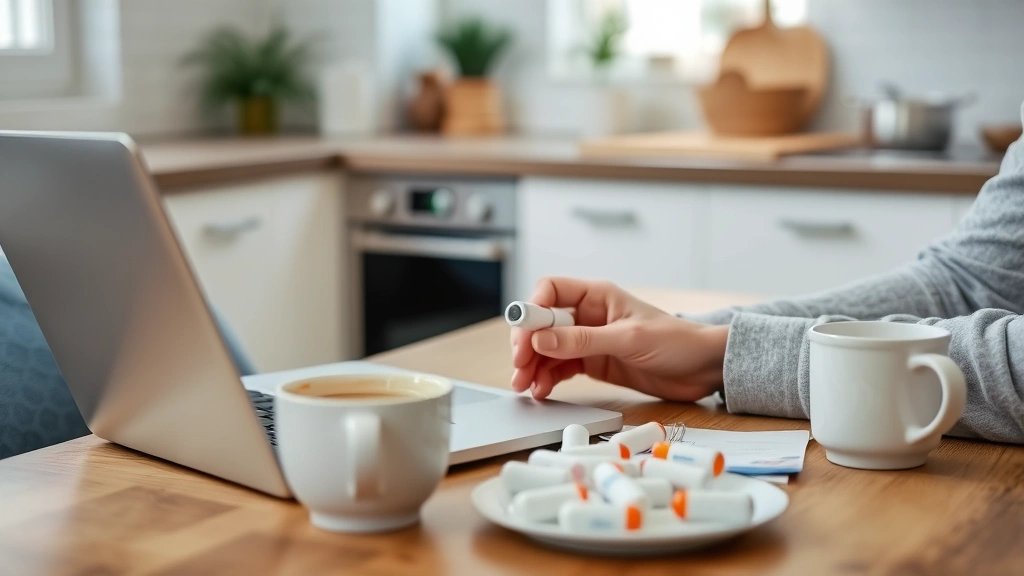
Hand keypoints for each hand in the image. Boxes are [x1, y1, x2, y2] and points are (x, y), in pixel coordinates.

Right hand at [510, 277, 728, 400]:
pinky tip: (541, 391)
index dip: (531, 311)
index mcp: (597, 296)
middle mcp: (588, 315)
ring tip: (524, 387)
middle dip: (526, 345)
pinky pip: (561, 368)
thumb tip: (541, 341)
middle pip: (542, 324)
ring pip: (548, 349)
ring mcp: (589, 340)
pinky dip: (547, 378)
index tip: (524, 337)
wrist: (704, 367)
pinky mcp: (594, 363)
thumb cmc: (675, 341)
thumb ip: (583, 340)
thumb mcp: (628, 339)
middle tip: (518, 368)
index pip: (550, 291)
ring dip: (532, 366)